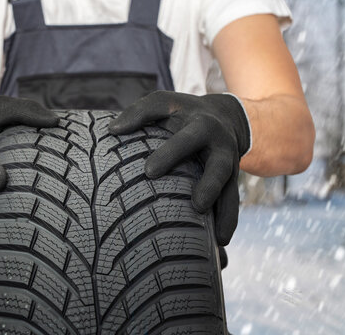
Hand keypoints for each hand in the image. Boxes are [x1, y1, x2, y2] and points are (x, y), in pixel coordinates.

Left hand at [109, 91, 250, 245]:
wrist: (225, 116)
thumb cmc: (182, 111)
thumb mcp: (163, 102)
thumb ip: (138, 113)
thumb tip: (112, 130)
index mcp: (200, 124)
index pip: (185, 138)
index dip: (170, 153)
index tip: (149, 172)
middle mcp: (219, 144)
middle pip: (219, 165)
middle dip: (209, 184)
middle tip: (196, 205)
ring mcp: (229, 163)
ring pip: (231, 188)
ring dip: (224, 210)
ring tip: (218, 236)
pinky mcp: (232, 180)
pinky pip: (232, 201)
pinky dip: (228, 220)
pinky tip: (221, 241)